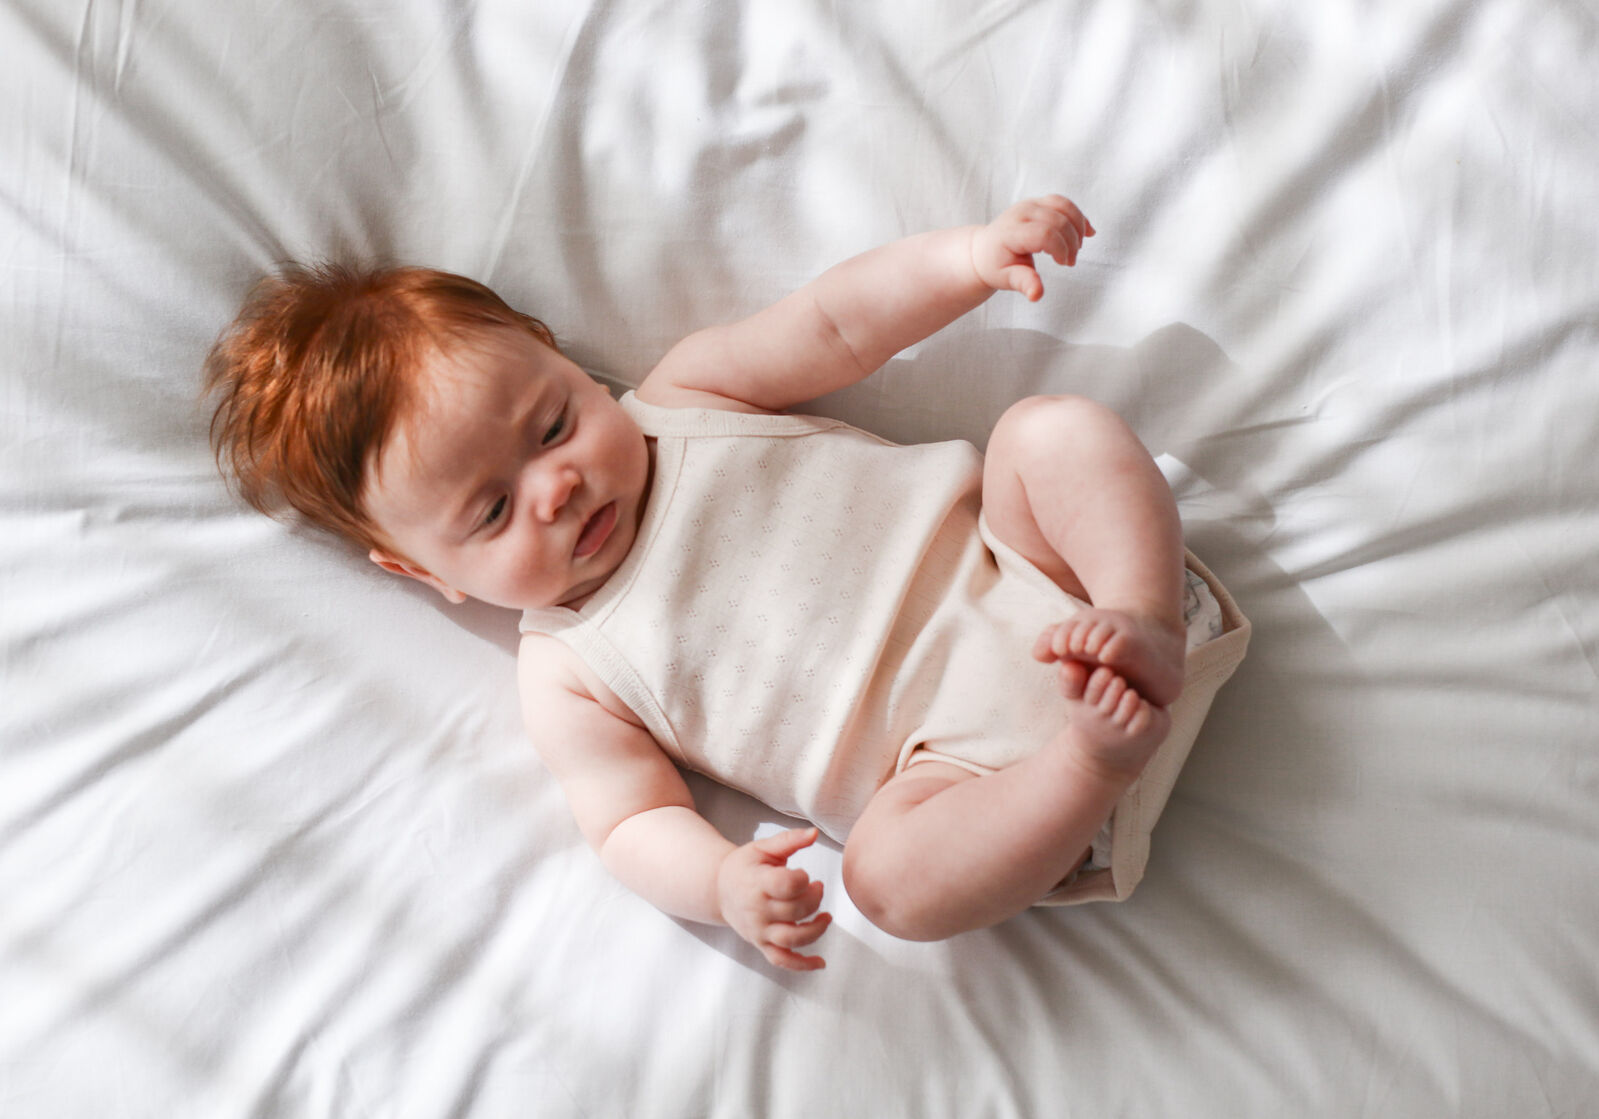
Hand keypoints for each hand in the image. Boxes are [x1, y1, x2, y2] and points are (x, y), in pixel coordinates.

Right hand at [717, 827, 831, 970]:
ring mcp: (759, 930)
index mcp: (758, 883)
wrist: (719, 889)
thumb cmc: (746, 866)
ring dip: (816, 930)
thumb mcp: (764, 848)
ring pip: (792, 938)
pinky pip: (782, 960)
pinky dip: (802, 965)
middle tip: (818, 887)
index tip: (804, 874)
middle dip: (814, 899)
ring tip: (826, 917)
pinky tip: (820, 963)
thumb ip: (790, 840)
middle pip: (794, 910)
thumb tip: (815, 833)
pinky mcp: (762, 944)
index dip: (803, 879)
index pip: (786, 885)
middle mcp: (757, 910)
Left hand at [971, 195, 1093, 301]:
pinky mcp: (1039, 203)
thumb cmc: (995, 265)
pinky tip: (1087, 232)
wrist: (984, 250)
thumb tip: (1036, 295)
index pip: (1044, 234)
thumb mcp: (1005, 279)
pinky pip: (1064, 203)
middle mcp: (1021, 213)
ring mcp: (1030, 204)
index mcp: (1011, 232)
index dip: (1061, 248)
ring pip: (1064, 206)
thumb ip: (1023, 283)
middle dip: (1071, 243)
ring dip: (1078, 227)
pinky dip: (1078, 216)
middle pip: (1058, 220)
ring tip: (1077, 248)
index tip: (1063, 264)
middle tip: (1070, 262)